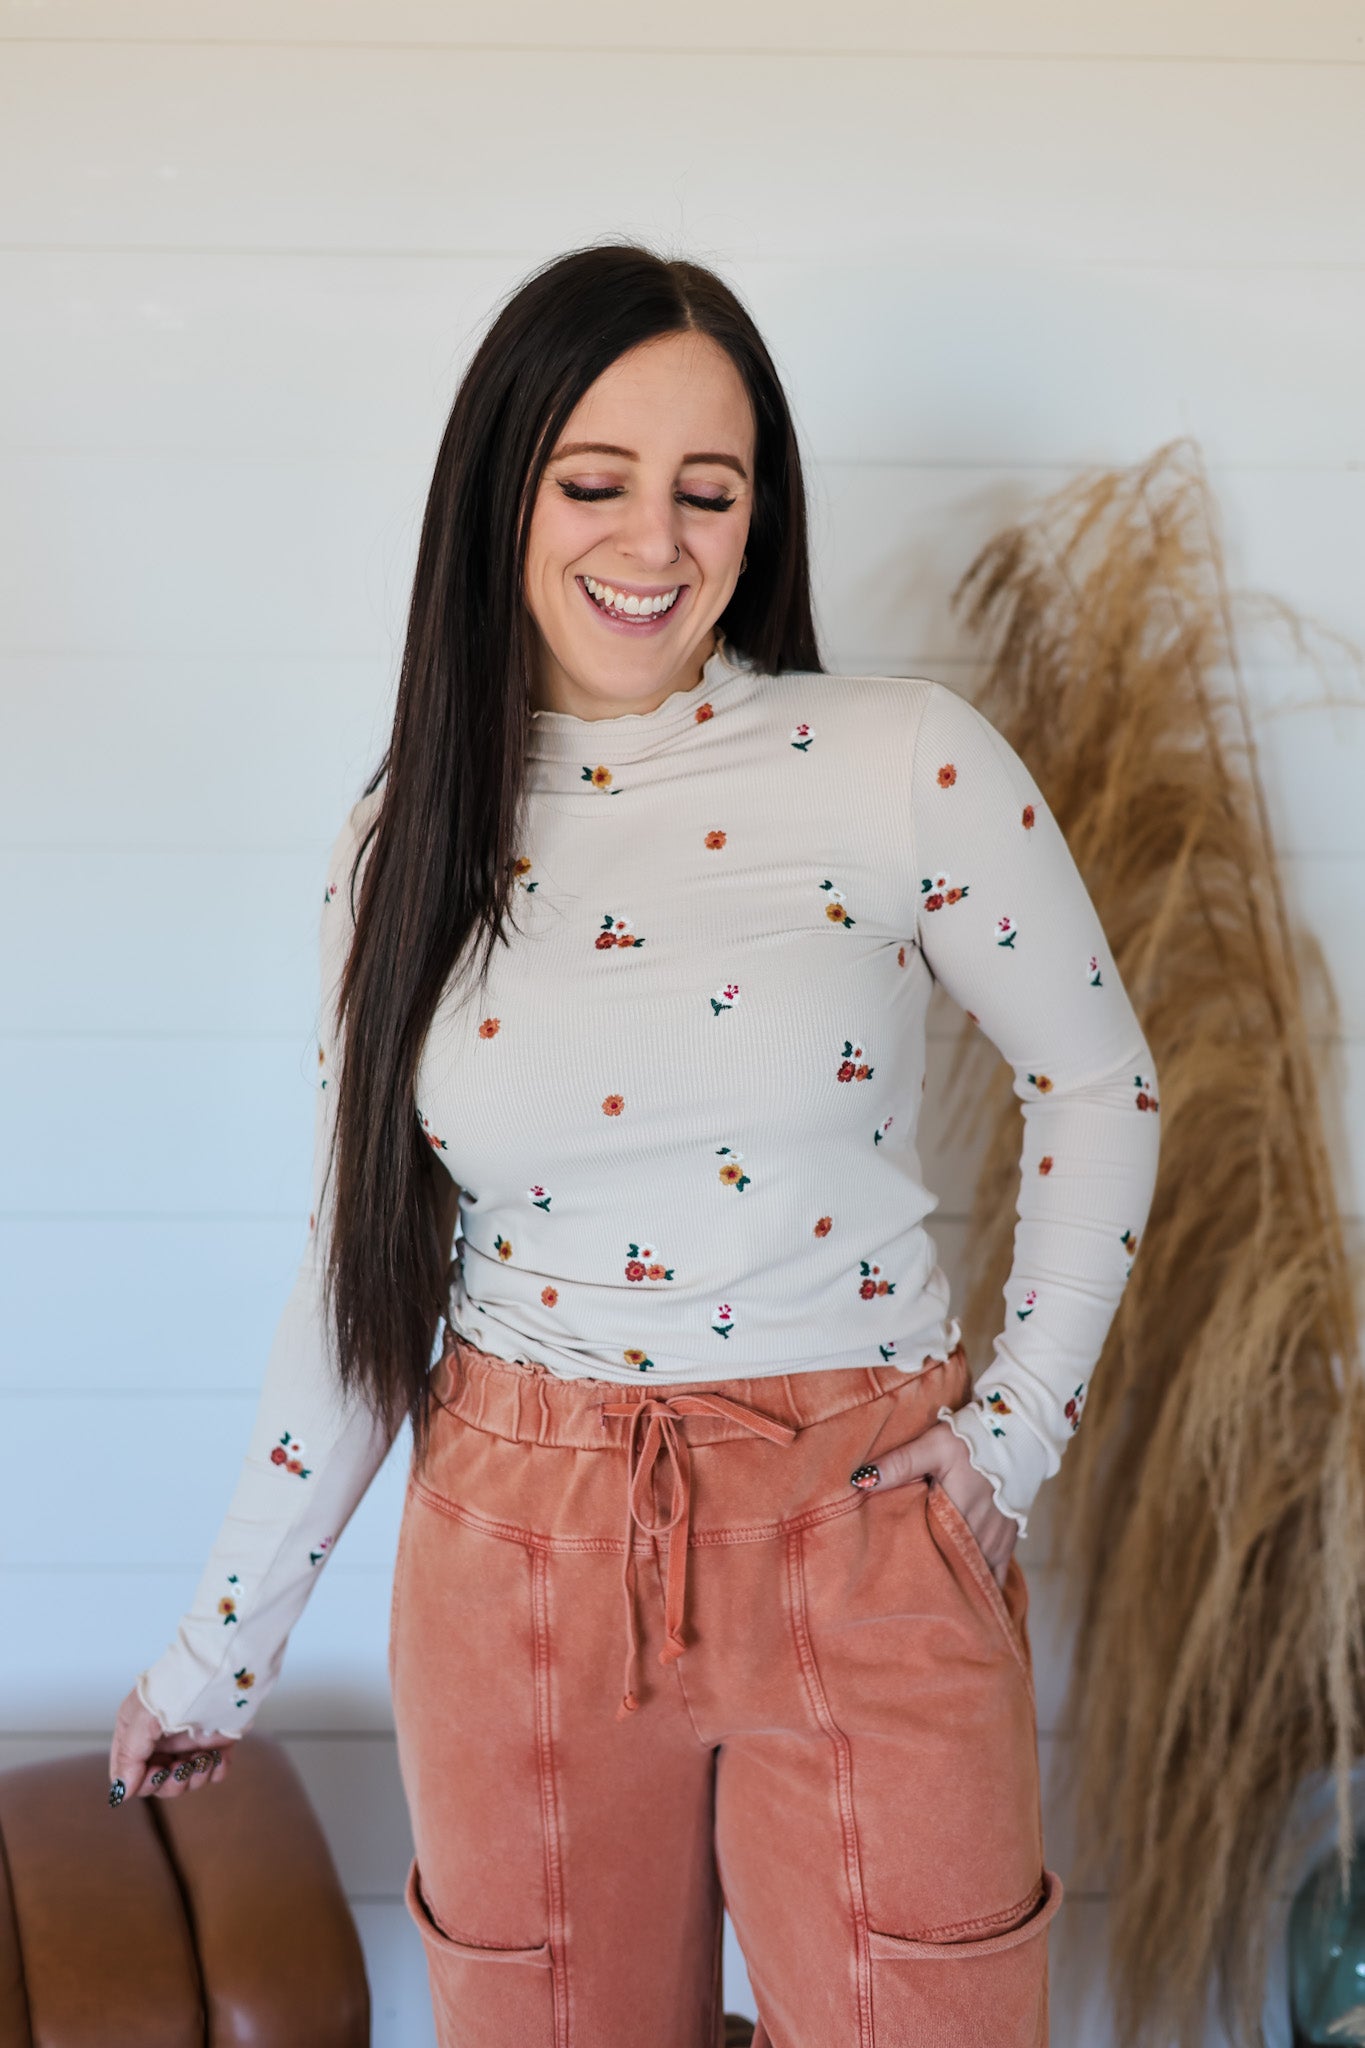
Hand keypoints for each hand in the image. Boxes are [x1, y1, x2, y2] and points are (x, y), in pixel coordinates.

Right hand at [108, 1684, 236, 1803]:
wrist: (222, 1668)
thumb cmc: (178, 1684)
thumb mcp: (144, 1717)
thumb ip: (129, 1755)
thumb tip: (121, 1791)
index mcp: (136, 1731)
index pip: (128, 1774)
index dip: (142, 1782)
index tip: (157, 1772)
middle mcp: (160, 1741)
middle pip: (158, 1783)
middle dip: (171, 1782)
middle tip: (183, 1766)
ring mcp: (188, 1742)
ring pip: (185, 1781)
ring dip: (194, 1777)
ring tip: (203, 1757)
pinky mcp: (216, 1743)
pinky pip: (213, 1771)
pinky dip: (216, 1769)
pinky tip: (218, 1757)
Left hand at [851, 1419, 1018, 1588]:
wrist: (1017, 1435)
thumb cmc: (971, 1440)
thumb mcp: (933, 1445)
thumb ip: (899, 1463)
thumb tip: (860, 1480)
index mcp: (954, 1514)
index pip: (925, 1551)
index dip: (908, 1565)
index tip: (889, 1578)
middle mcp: (977, 1534)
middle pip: (948, 1567)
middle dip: (929, 1579)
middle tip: (905, 1592)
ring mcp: (995, 1541)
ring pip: (970, 1574)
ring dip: (953, 1581)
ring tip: (930, 1595)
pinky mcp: (1008, 1540)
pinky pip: (996, 1575)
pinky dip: (981, 1585)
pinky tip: (967, 1598)